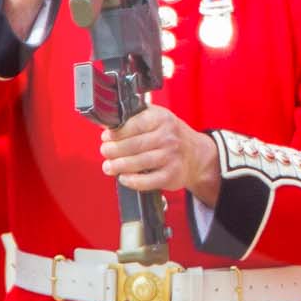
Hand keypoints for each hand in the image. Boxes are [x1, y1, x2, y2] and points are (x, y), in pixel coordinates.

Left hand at [99, 104, 217, 196]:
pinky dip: (133, 181)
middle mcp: (168, 137)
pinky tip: (123, 178)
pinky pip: (149, 181)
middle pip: (135, 144)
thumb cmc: (169, 135)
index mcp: (161, 118)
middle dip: (114, 150)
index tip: (106, 137)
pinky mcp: (171, 175)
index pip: (135, 124)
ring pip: (140, 162)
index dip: (117, 132)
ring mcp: (171, 156)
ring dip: (119, 166)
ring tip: (108, 167)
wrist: (196, 154)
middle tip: (105, 152)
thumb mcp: (156, 118)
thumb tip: (107, 125)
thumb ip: (134, 119)